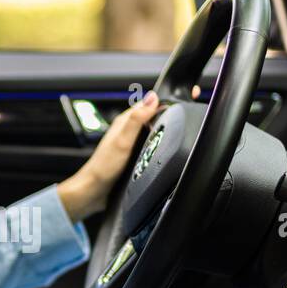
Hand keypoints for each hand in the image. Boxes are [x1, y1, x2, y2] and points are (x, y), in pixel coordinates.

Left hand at [57, 85, 201, 221]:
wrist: (95, 190)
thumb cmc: (104, 167)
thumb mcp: (123, 140)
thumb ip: (137, 118)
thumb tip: (152, 97)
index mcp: (126, 120)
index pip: (151, 102)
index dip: (169, 99)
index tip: (187, 97)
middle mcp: (130, 129)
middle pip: (155, 115)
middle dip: (172, 113)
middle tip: (191, 112)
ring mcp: (133, 141)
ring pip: (155, 129)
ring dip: (168, 128)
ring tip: (184, 127)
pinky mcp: (135, 153)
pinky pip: (153, 143)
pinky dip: (162, 142)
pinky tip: (168, 147)